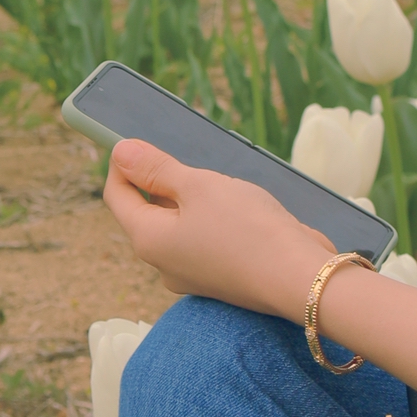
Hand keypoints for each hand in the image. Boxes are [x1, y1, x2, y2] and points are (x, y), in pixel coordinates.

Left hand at [101, 139, 327, 318]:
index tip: (136, 138)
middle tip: (189, 158)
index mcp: (148, 240)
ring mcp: (191, 274)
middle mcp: (163, 263)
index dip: (122, 164)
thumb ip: (157, 169)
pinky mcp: (218, 278)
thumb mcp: (198, 186)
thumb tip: (120, 153)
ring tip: (220, 184)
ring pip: (177, 225)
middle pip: (146, 212)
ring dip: (190, 199)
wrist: (298, 279)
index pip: (117, 196)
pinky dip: (211, 218)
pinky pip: (202, 239)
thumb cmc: (246, 228)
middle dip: (161, 180)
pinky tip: (238, 207)